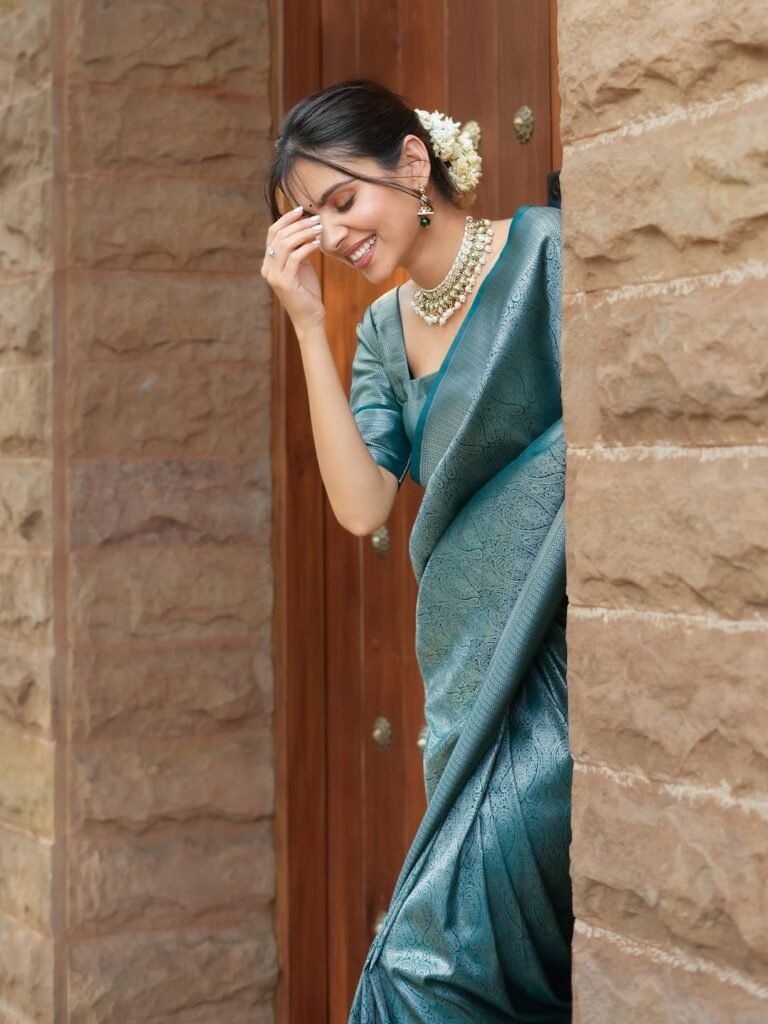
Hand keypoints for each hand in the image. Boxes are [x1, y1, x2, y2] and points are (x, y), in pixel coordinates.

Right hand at [261, 206, 325, 334]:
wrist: (309, 319)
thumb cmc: (307, 293)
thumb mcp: (301, 267)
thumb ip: (298, 250)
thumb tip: (304, 228)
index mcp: (268, 263)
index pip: (272, 233)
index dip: (285, 219)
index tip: (301, 210)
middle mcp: (267, 268)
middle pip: (278, 236)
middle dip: (298, 224)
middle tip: (315, 219)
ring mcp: (274, 276)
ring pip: (286, 244)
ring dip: (304, 233)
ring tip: (318, 228)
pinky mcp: (285, 283)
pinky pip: (295, 257)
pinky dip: (307, 247)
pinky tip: (317, 243)